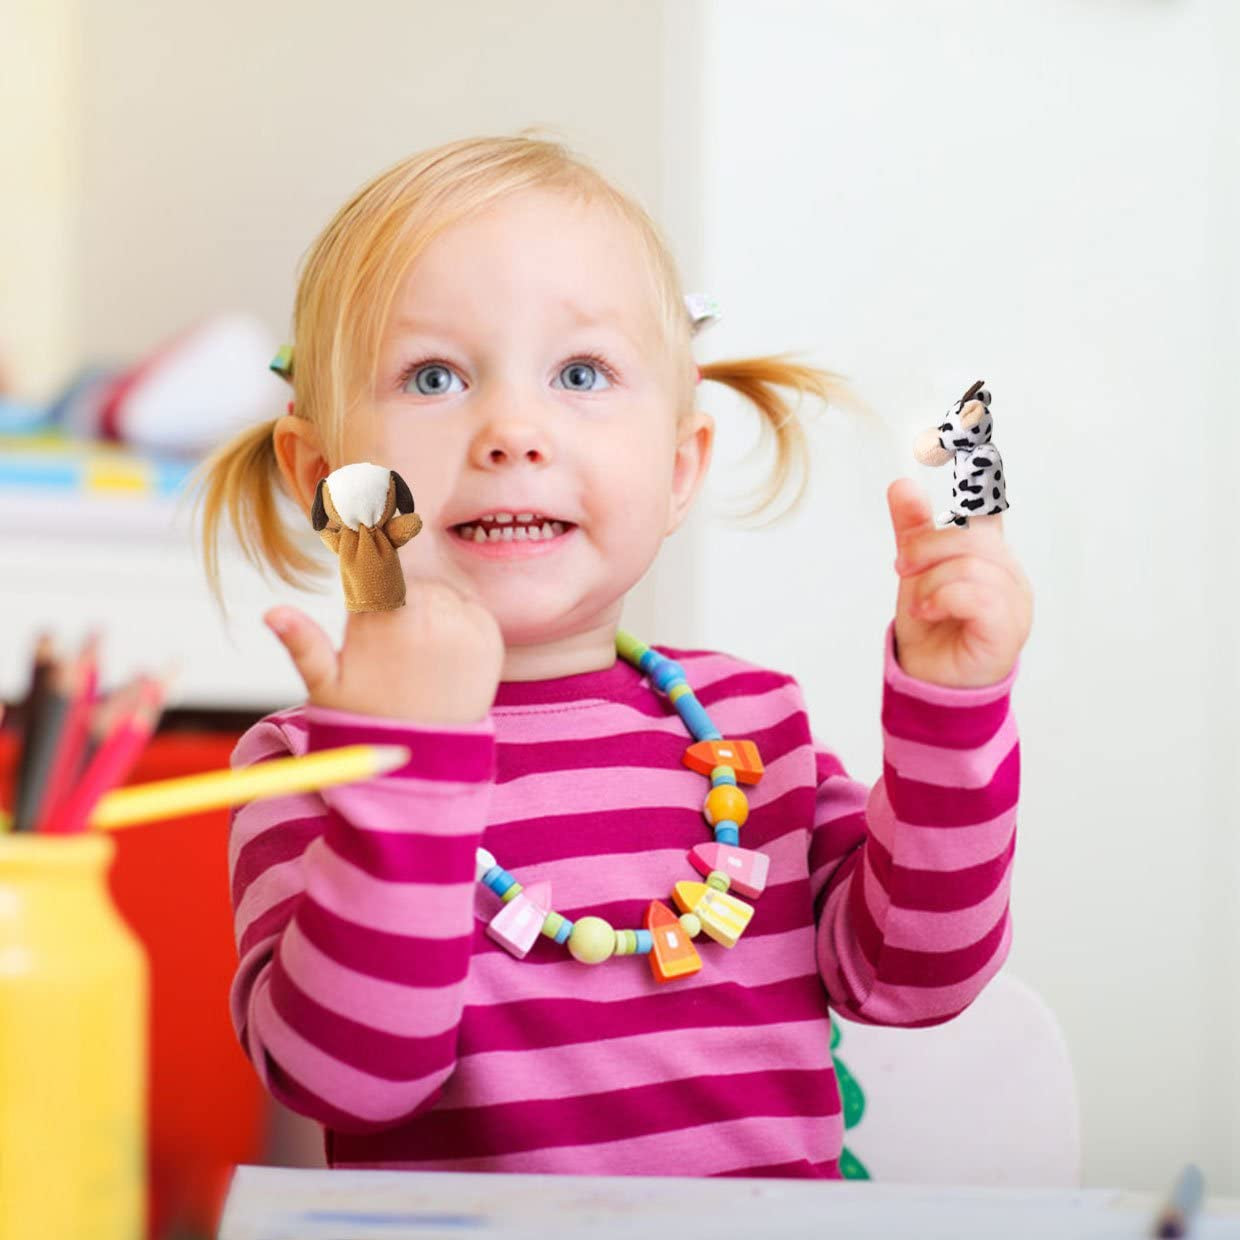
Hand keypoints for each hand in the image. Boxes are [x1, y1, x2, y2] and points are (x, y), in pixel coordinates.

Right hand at [265, 578, 503, 723]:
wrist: (424, 754)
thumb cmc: (366, 717)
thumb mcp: (325, 685)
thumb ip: (302, 643)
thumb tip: (271, 612)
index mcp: (381, 617)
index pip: (376, 565)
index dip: (368, 568)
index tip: (362, 567)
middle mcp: (426, 613)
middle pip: (411, 584)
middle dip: (399, 604)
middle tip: (393, 649)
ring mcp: (462, 623)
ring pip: (442, 595)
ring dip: (430, 613)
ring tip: (416, 658)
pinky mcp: (490, 636)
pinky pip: (472, 611)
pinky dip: (460, 625)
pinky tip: (444, 660)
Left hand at [887, 478, 1031, 687]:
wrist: (932, 681)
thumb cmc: (932, 625)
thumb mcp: (914, 571)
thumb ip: (912, 530)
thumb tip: (901, 484)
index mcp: (988, 550)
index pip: (989, 501)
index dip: (982, 465)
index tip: (972, 413)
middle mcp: (1007, 570)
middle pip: (968, 535)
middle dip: (925, 549)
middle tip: (902, 569)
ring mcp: (1014, 600)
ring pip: (968, 565)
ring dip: (928, 584)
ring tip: (918, 604)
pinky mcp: (1008, 628)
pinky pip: (977, 595)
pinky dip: (942, 599)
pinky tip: (927, 611)